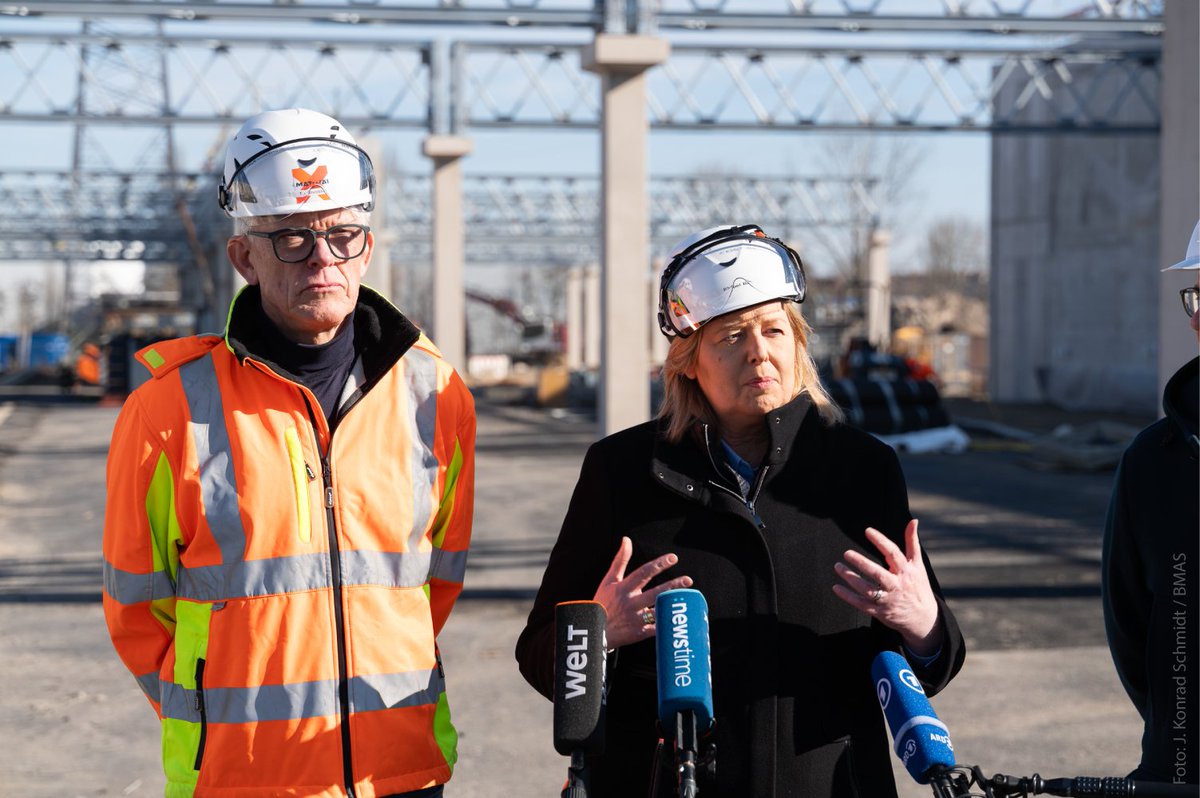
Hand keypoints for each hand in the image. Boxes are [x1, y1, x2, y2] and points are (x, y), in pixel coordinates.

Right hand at [593, 536, 691, 649]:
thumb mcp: (609, 580)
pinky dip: (669, 626)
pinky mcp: (639, 633)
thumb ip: (620, 560)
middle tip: (688, 580)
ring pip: (659, 611)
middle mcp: (631, 603)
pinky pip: (658, 630)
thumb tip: (626, 540)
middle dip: (673, 586)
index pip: (644, 572)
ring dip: (673, 605)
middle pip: (656, 593)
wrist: (594, 631)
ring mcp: (636, 619)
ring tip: (689, 599)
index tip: (673, 558)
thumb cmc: (603, 603)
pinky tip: (681, 621)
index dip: (659, 564)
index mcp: (623, 588)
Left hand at [832, 519, 942, 656]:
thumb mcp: (918, 565)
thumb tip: (913, 520)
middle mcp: (897, 585)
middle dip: (861, 563)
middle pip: (878, 573)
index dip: (881, 541)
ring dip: (850, 578)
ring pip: (866, 589)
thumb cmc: (918, 586)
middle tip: (846, 553)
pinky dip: (848, 596)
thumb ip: (912, 542)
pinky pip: (861, 604)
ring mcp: (888, 600)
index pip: (893, 553)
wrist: (923, 618)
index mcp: (906, 571)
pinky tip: (836, 587)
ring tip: (837, 566)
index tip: (867, 531)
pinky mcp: (880, 611)